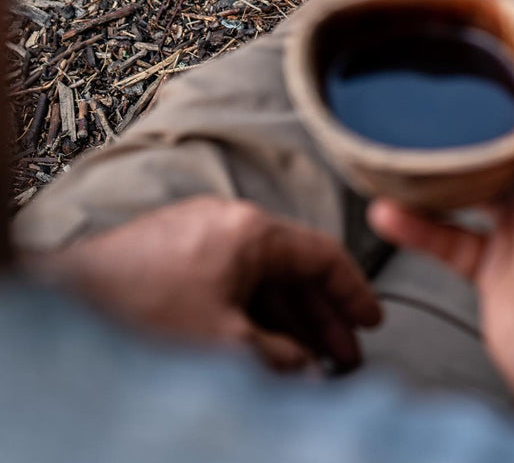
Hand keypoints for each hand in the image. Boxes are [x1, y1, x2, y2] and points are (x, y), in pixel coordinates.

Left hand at [26, 196, 380, 372]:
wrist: (66, 306)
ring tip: (305, 364)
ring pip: (258, 277)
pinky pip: (227, 281)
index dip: (353, 292)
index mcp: (250, 230)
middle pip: (292, 267)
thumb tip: (304, 369)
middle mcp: (226, 221)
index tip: (370, 321)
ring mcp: (195, 234)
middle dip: (320, 317)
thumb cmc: (141, 315)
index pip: (322, 254)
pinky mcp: (168, 253)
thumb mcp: (230, 346)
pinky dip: (249, 314)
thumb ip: (281, 358)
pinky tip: (256, 349)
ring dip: (285, 320)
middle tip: (342, 356)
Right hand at [370, 13, 513, 460]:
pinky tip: (384, 210)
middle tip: (432, 86)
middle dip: (476, 112)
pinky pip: (446, 233)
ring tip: (397, 142)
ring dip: (437, 166)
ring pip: (472, 181)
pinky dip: (416, 223)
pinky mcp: (492, 261)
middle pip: (510, 134)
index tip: (486, 36)